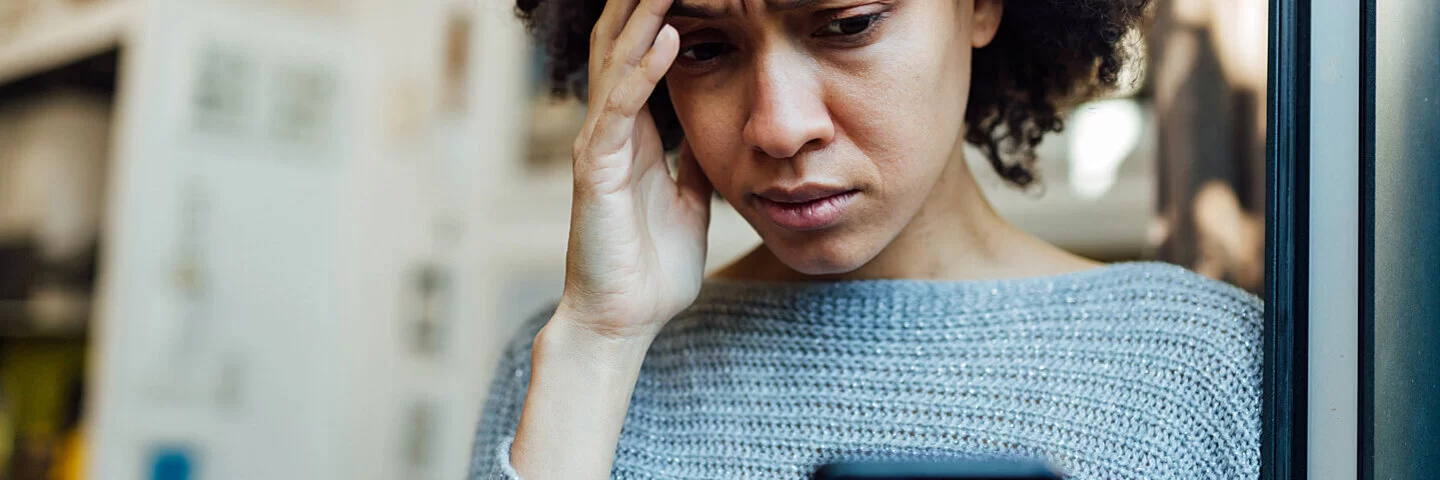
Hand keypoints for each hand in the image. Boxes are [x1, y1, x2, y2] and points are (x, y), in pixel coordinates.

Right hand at [558, 0, 712, 340]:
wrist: (623, 321)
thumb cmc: (650, 267)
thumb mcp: (690, 200)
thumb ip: (694, 160)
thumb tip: (720, 131)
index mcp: (634, 133)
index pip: (646, 55)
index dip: (665, 13)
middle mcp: (612, 128)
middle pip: (625, 41)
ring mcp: (600, 145)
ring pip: (620, 61)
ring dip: (647, 15)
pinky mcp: (597, 170)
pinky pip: (621, 109)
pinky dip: (645, 71)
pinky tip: (670, 38)